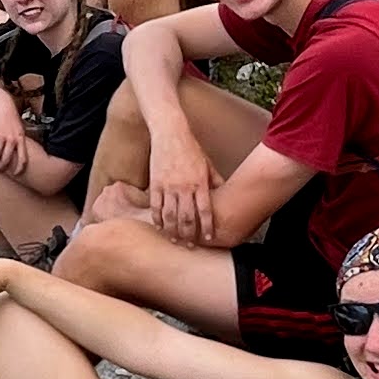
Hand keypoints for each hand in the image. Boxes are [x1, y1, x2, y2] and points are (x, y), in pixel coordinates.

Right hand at [0, 95, 29, 173]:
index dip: (19, 168)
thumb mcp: (19, 127)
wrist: (0, 103)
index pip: (23, 158)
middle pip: (7, 159)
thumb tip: (20, 150)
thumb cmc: (10, 115)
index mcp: (20, 138)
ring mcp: (1, 136)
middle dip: (2, 166)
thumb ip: (19, 139)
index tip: (16, 174)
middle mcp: (12, 139)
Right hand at [150, 127, 219, 247]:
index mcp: (199, 182)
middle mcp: (184, 186)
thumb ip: (215, 182)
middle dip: (189, 234)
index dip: (207, 226)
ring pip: (170, 215)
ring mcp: (168, 186)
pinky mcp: (155, 183)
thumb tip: (224, 196)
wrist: (170, 133)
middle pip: (186, 217)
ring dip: (172, 231)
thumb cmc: (191, 149)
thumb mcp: (207, 165)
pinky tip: (160, 227)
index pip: (205, 210)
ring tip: (175, 240)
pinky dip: (157, 219)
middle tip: (190, 245)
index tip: (209, 238)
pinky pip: (155, 206)